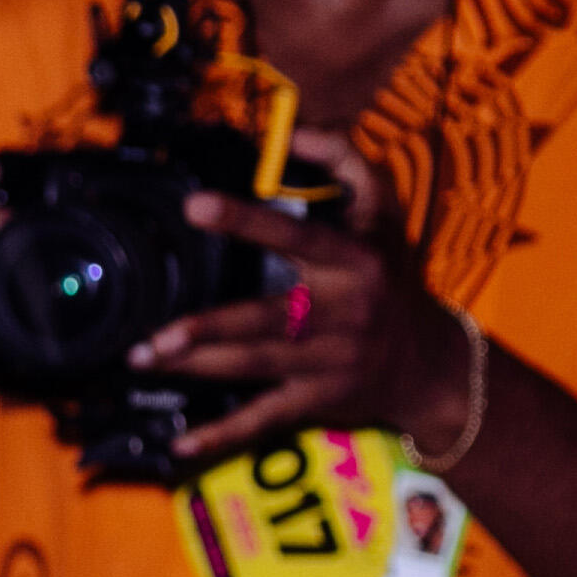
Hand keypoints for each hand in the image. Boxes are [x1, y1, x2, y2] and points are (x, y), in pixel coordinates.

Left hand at [145, 141, 471, 472]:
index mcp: (353, 261)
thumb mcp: (386, 216)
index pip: (297, 236)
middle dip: (211, 328)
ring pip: (255, 364)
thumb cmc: (393, 278)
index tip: (195, 206)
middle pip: (268, 318)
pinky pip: (264, 418)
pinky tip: (179, 443)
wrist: (433, 364)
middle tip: (156, 334)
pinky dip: (222, 435)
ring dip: (197, 365)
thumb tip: (300, 133)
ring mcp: (328, 361)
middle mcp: (342, 312)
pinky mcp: (316, 400)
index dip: (247, 221)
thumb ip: (348, 166)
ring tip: (144, 358)